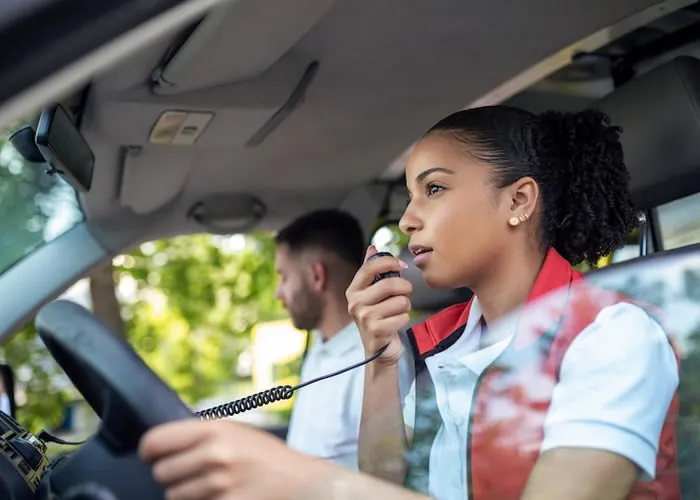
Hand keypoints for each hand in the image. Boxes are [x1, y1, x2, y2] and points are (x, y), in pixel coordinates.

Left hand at [139, 419, 323, 499]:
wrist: (300, 483)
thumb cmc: (266, 456)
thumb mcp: (236, 431)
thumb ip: (201, 433)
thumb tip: (162, 443)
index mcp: (215, 430)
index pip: (156, 441)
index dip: (150, 450)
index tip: (152, 455)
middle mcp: (214, 455)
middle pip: (161, 472)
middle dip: (172, 474)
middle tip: (191, 473)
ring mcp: (219, 486)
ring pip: (173, 496)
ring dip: (186, 494)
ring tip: (210, 487)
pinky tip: (219, 497)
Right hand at [346, 246, 411, 365]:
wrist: (379, 350)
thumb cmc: (379, 318)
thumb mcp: (373, 293)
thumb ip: (372, 270)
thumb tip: (372, 247)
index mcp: (353, 290)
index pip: (369, 267)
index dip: (389, 261)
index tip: (402, 265)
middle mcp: (355, 303)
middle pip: (389, 284)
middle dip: (404, 288)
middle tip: (405, 293)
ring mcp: (364, 318)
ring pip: (400, 301)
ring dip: (406, 306)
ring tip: (398, 312)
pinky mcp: (376, 330)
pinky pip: (403, 316)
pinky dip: (405, 319)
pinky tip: (396, 323)